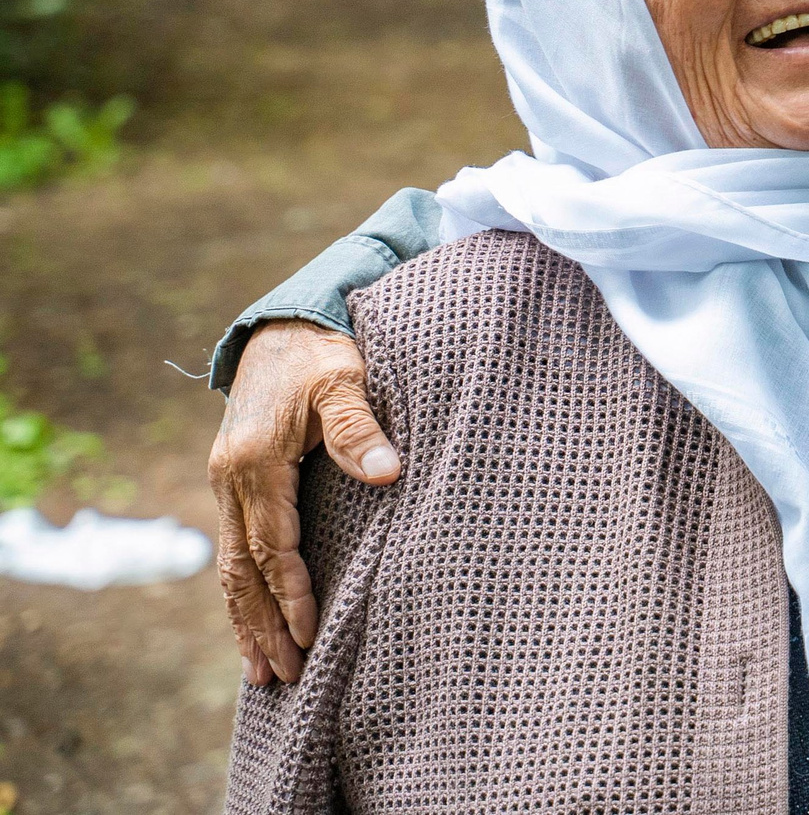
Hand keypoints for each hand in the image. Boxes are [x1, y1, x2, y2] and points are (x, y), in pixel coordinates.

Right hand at [208, 319, 398, 684]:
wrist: (282, 328)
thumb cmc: (323, 355)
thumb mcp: (345, 381)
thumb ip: (360, 427)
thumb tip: (387, 472)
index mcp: (256, 461)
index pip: (274, 543)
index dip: (292, 591)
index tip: (310, 632)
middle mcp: (231, 479)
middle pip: (242, 569)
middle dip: (263, 624)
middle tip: (284, 676)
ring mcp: (226, 484)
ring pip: (230, 567)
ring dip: (245, 620)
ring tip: (261, 672)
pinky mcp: (233, 485)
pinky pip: (233, 550)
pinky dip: (240, 593)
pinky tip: (250, 625)